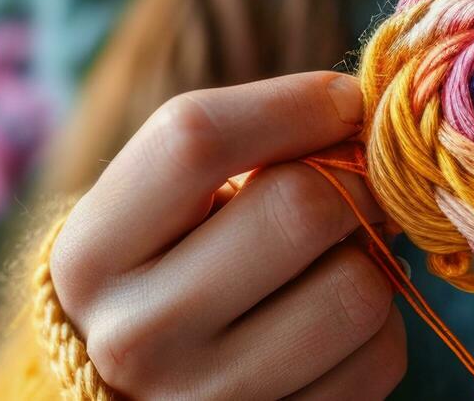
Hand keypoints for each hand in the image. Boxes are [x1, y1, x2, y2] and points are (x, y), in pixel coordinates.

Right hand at [48, 71, 405, 399]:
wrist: (137, 396)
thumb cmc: (169, 269)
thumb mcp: (163, 207)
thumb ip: (243, 149)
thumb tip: (362, 117)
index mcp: (92, 252)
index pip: (196, 137)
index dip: (294, 103)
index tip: (341, 101)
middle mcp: (135, 335)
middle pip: (300, 208)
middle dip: (352, 181)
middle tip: (355, 182)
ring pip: (357, 289)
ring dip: (368, 261)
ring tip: (329, 261)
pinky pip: (381, 357)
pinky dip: (380, 328)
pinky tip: (333, 322)